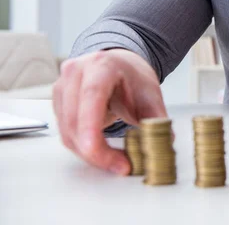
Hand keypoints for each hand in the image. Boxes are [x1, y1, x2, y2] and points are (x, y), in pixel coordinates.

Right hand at [52, 49, 167, 174]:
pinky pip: (66, 133)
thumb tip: (166, 142)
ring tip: (116, 161)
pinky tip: (102, 151)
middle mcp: (75, 73)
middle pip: (75, 120)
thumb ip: (157, 119)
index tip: (97, 152)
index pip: (91, 96)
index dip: (91, 127)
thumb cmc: (132, 76)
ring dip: (90, 153)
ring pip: (67, 132)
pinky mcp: (57, 103)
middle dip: (96, 151)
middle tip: (122, 166)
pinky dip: (84, 148)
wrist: (119, 66)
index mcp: (101, 66)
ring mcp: (62, 87)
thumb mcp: (150, 94)